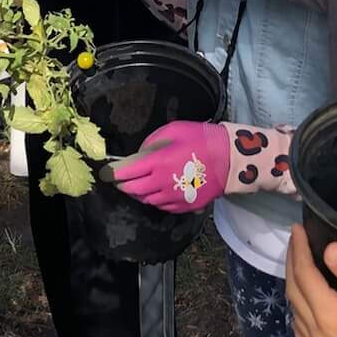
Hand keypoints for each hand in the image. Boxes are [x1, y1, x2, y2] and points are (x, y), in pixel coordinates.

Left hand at [105, 120, 228, 213]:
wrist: (230, 160)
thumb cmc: (201, 139)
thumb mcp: (173, 129)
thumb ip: (151, 142)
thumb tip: (139, 155)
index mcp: (157, 163)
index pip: (125, 172)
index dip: (112, 173)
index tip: (106, 172)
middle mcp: (161, 184)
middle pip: (132, 190)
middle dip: (123, 185)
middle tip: (120, 179)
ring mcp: (172, 198)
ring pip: (146, 200)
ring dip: (138, 193)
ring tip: (139, 183)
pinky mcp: (183, 207)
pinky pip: (161, 206)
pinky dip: (154, 199)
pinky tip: (157, 190)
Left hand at [285, 224, 336, 336]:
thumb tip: (329, 248)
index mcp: (329, 317)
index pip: (304, 276)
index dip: (299, 250)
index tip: (297, 229)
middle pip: (294, 294)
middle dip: (292, 264)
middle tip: (295, 241)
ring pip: (295, 316)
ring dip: (293, 289)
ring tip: (298, 267)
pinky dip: (298, 315)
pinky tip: (304, 309)